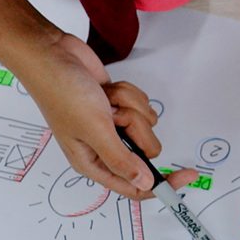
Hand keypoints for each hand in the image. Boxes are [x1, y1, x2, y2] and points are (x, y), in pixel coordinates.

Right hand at [20, 34, 197, 197]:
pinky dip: (128, 94)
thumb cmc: (62, 92)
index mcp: (92, 162)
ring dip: (130, 107)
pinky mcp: (119, 107)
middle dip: (136, 128)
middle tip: (114, 116)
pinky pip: (142, 106)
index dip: (163, 184)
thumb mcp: (95, 130)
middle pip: (147, 151)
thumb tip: (144, 184)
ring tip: (105, 100)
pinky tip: (107, 90)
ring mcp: (113, 125)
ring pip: (147, 124)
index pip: (134, 186)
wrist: (52, 54)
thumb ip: (121, 159)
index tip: (187, 175)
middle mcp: (104, 147)